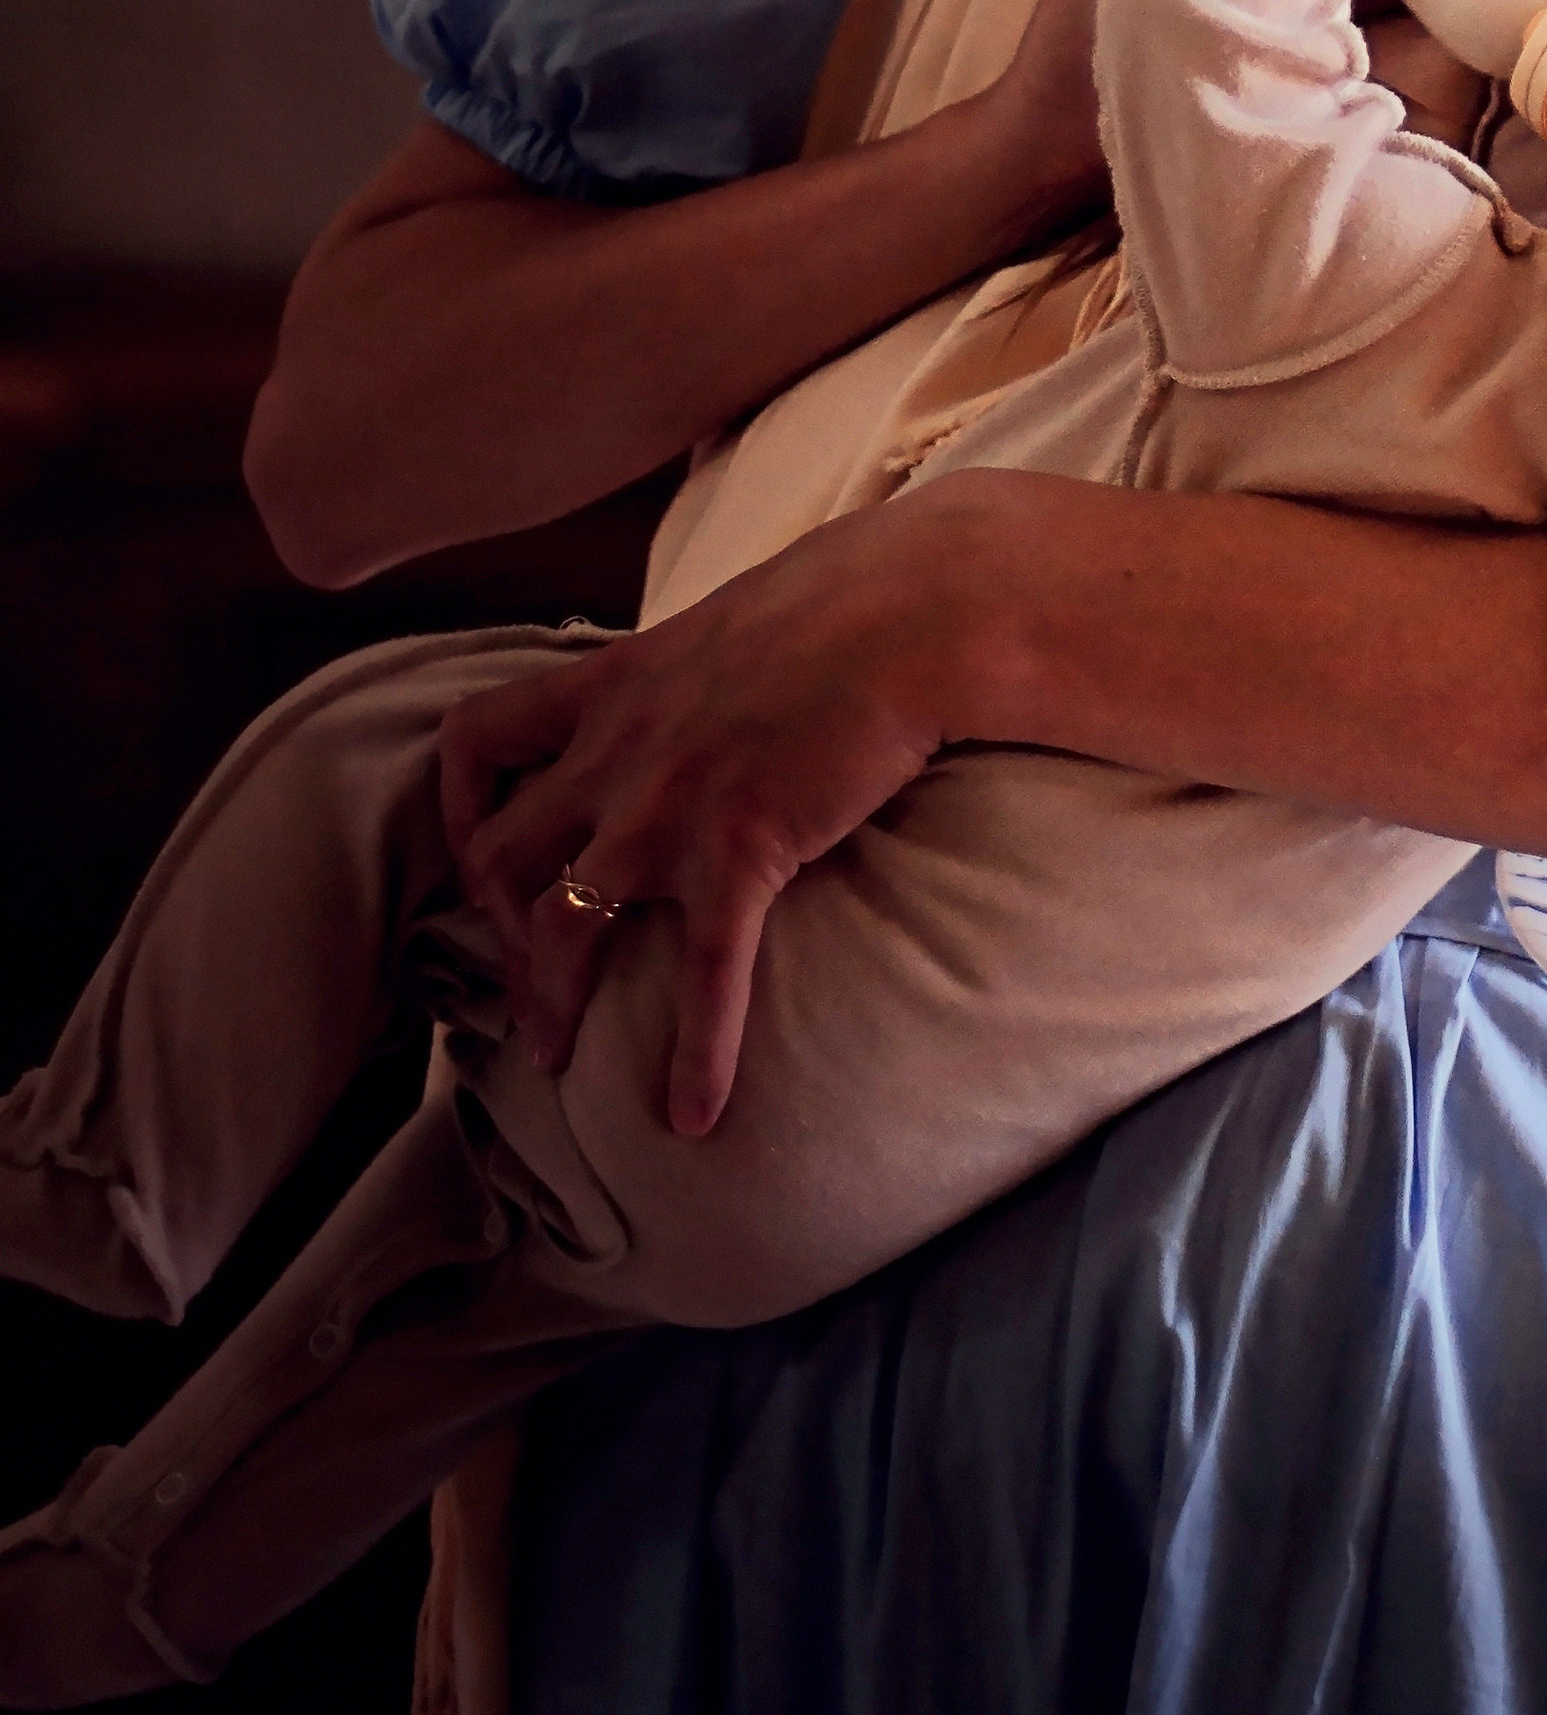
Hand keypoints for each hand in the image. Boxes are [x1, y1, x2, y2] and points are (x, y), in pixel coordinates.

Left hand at [438, 512, 948, 1136]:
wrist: (918, 610)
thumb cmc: (850, 598)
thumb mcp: (735, 620)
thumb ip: (695, 668)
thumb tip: (711, 686)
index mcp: (614, 684)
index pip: (478, 739)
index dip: (460, 805)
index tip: (480, 846)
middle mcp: (619, 750)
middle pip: (501, 855)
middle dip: (494, 931)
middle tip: (520, 982)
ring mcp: (670, 804)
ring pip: (561, 924)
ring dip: (548, 1002)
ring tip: (557, 1060)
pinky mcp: (741, 849)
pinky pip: (700, 975)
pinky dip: (694, 1056)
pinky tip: (694, 1115)